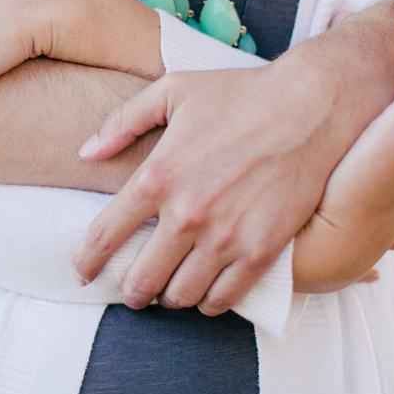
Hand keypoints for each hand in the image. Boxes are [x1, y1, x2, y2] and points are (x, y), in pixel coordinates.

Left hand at [71, 60, 344, 314]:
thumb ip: (122, 121)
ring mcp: (226, 236)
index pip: (105, 236)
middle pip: (141, 278)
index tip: (80, 272)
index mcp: (158, 176)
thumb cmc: (240, 94)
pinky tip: (206, 290)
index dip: (86, 261)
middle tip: (132, 289)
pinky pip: (224, 299)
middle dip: (130, 290)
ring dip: (169, 297)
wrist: (312, 106)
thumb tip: (86, 153)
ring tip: (170, 288)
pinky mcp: (263, 250)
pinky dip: (209, 302)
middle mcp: (187, 213)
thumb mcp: (172, 90)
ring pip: (181, 295)